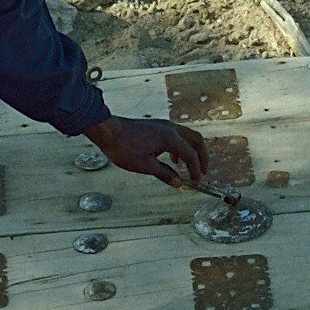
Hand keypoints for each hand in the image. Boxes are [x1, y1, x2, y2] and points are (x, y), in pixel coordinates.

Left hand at [83, 113, 209, 194]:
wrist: (107, 131)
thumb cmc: (123, 147)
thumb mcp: (145, 166)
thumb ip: (164, 174)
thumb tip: (179, 183)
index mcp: (170, 138)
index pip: (191, 155)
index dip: (195, 170)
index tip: (196, 181)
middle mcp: (170, 128)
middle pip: (196, 140)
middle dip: (202, 156)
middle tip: (203, 171)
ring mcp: (164, 125)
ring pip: (187, 136)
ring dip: (192, 151)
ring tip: (189, 167)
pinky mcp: (157, 126)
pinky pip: (176, 136)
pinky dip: (180, 147)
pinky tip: (172, 160)